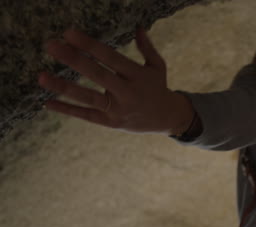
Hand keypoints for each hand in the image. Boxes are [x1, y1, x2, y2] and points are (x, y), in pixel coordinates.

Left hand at [38, 27, 189, 134]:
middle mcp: (127, 92)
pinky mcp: (110, 122)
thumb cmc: (158, 87)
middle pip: (97, 75)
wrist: (166, 118)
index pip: (110, 57)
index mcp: (137, 75)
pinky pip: (86, 115)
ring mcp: (118, 109)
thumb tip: (138, 27)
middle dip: (73, 59)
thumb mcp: (157, 66)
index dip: (89, 45)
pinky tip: (47, 102)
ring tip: (41, 76)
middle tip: (51, 45)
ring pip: (88, 98)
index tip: (69, 33)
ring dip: (64, 87)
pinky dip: (67, 109)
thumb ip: (146, 47)